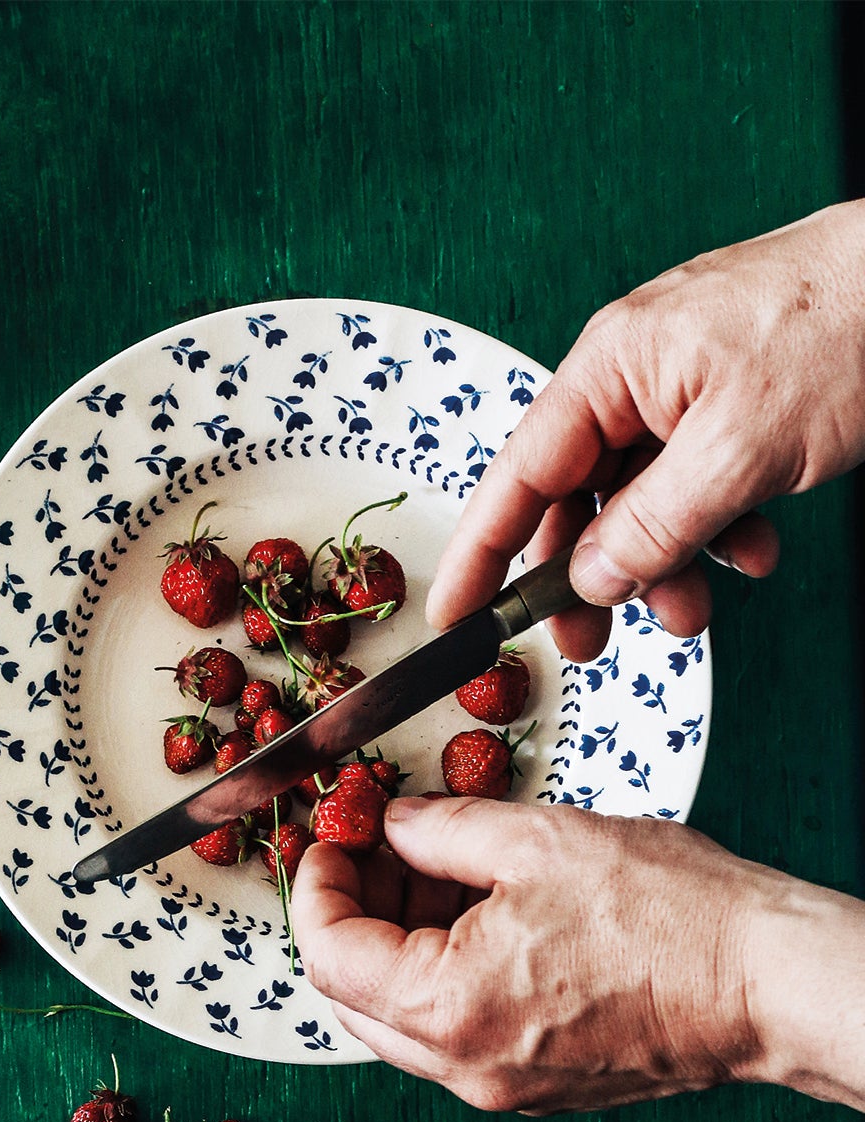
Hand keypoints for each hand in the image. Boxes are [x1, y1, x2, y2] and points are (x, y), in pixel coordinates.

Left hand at [290, 794, 864, 1114]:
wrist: (766, 982)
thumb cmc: (671, 915)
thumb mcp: (537, 839)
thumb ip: (441, 830)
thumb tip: (394, 824)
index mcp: (445, 1010)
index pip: (327, 953)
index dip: (316, 885)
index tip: (332, 837)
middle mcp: (461, 1069)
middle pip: (353, 996)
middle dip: (353, 914)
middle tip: (378, 847)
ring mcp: (498, 1088)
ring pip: (403, 1019)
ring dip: (399, 943)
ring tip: (436, 868)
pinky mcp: (535, 1088)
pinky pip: (456, 1034)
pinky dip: (445, 974)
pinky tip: (479, 913)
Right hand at [428, 202, 864, 659]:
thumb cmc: (845, 321)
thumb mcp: (738, 450)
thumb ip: (654, 525)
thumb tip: (593, 579)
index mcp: (610, 369)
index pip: (517, 478)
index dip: (479, 554)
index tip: (453, 615)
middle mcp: (633, 375)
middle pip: (577, 498)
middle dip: (590, 579)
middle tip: (591, 644)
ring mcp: (683, 387)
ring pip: (642, 501)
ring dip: (665, 565)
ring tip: (697, 610)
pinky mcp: (731, 401)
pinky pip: (697, 484)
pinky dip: (718, 531)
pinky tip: (752, 553)